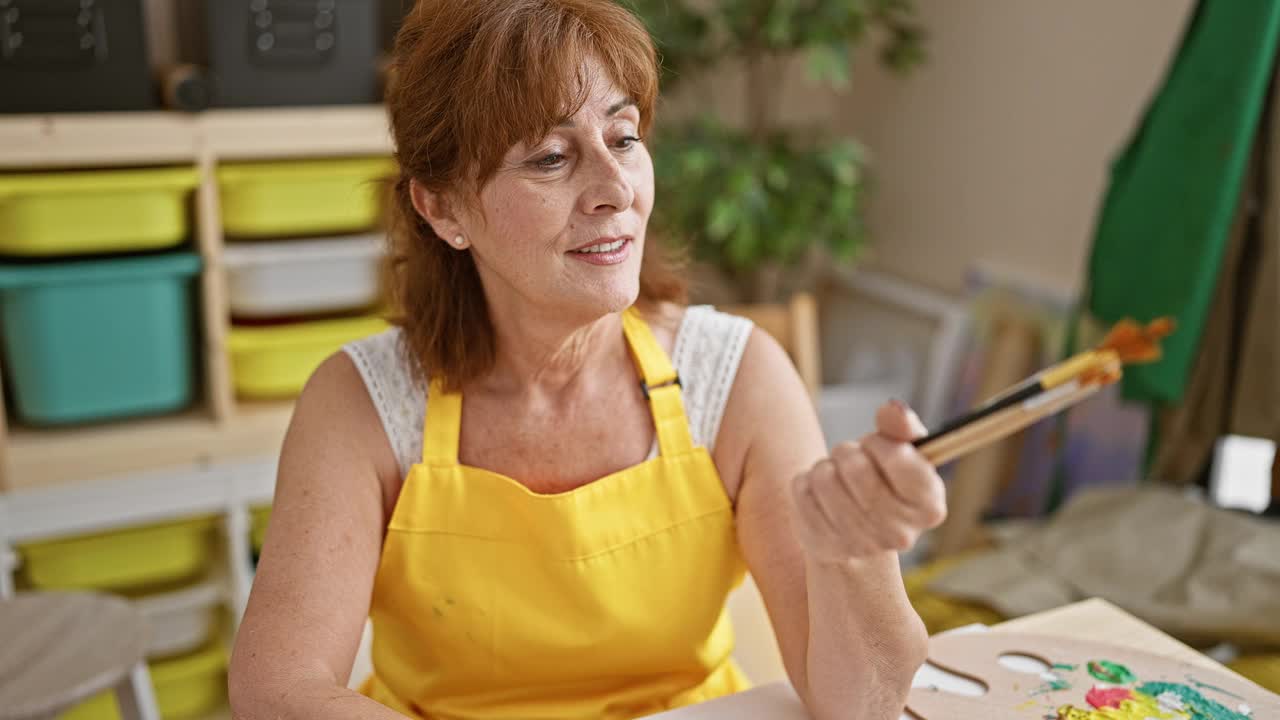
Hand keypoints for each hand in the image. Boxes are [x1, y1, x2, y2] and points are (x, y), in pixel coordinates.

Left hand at [792, 400, 946, 561]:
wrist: (856, 531)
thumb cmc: (884, 482)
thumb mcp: (902, 453)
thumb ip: (903, 428)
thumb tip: (894, 409)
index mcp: (929, 507)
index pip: (897, 457)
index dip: (879, 442)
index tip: (877, 446)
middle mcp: (900, 533)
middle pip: (855, 467)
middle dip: (848, 452)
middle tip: (852, 460)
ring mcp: (861, 544)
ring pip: (824, 478)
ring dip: (826, 467)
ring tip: (836, 477)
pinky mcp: (824, 545)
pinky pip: (802, 491)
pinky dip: (806, 482)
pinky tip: (820, 495)